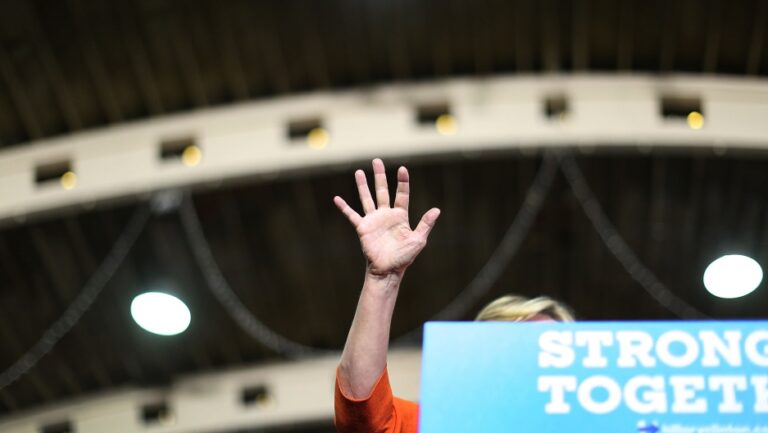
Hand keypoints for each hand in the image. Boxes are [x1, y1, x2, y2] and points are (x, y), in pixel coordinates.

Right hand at [334, 159, 440, 276]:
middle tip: (377, 161)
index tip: (402, 168)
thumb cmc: (404, 257)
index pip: (402, 194)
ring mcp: (373, 220)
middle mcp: (386, 215)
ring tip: (359, 172)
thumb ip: (425, 224)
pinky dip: (344, 207)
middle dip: (380, 176)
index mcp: (400, 216)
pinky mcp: (363, 228)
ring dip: (362, 185)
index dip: (402, 181)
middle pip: (382, 190)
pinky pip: (352, 215)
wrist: (388, 270)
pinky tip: (337, 199)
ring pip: (367, 198)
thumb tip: (437, 210)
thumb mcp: (418, 240)